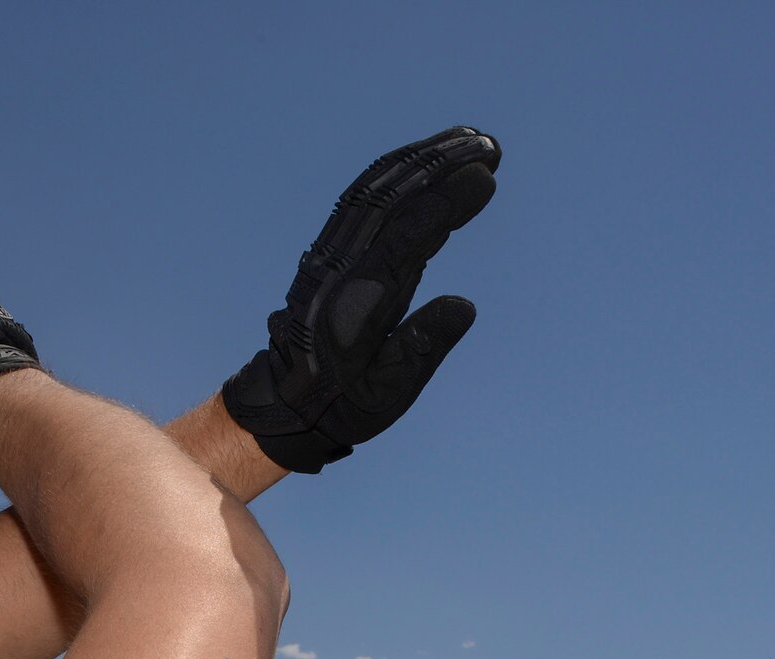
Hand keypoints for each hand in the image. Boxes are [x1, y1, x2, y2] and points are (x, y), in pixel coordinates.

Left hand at [223, 126, 501, 472]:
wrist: (285, 400)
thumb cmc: (341, 402)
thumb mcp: (387, 392)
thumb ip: (424, 348)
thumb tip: (464, 305)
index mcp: (360, 299)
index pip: (408, 235)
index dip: (446, 202)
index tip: (486, 177)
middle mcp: (343, 265)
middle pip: (393, 197)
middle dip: (442, 164)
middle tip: (489, 144)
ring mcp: (334, 252)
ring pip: (377, 188)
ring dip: (422, 159)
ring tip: (468, 140)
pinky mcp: (333, 249)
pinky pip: (364, 198)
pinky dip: (397, 172)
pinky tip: (426, 161)